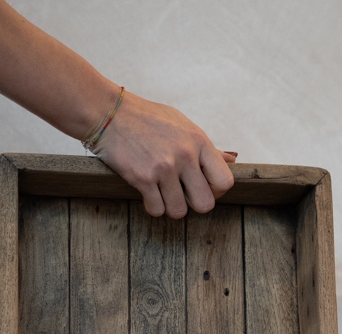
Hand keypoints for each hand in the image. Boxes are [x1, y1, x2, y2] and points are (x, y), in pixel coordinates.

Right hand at [93, 90, 236, 218]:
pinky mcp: (142, 178)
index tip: (203, 187)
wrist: (110, 113)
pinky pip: (156, 210)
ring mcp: (163, 168)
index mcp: (198, 141)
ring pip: (179, 211)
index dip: (216, 191)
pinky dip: (153, 206)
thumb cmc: (147, 119)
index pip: (224, 181)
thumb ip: (206, 147)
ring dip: (171, 207)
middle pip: (205, 204)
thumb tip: (231, 160)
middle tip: (183, 195)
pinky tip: (148, 193)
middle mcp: (184, 155)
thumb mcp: (182, 125)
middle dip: (194, 204)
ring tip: (163, 193)